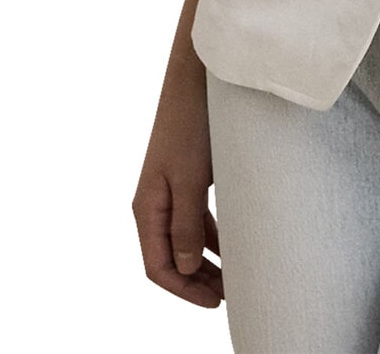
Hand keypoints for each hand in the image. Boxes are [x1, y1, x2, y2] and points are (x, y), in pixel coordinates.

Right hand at [132, 61, 222, 308]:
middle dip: (196, 281)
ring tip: (232, 278)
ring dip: (205, 261)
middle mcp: (155, 202)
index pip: (157, 266)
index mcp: (147, 207)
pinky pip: (196, 218)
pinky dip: (211, 236)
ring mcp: (171, 189)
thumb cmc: (192, 124)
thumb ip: (185, 224)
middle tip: (227, 296)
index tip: (215, 301)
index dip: (183, 289)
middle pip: (170, 257)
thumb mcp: (191, 178)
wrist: (197, 79)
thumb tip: (183, 268)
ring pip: (184, 240)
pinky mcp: (189, 176)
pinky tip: (231, 245)